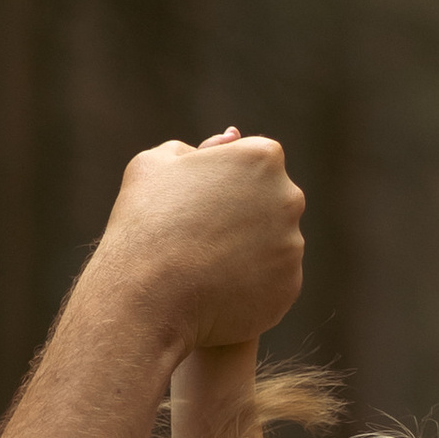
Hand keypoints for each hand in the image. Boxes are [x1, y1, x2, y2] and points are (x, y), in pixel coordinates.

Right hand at [98, 134, 304, 359]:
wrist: (150, 296)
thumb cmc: (146, 222)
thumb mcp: (154, 164)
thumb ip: (192, 149)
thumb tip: (229, 140)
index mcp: (263, 158)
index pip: (251, 162)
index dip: (221, 180)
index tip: (195, 200)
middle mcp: (289, 198)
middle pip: (267, 202)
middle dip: (240, 214)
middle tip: (198, 234)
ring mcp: (292, 246)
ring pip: (270, 243)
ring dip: (244, 250)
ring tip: (202, 265)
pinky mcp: (289, 286)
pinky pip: (269, 281)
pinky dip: (247, 285)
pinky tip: (215, 290)